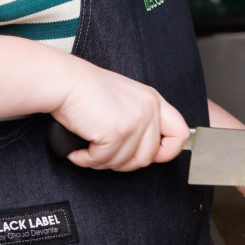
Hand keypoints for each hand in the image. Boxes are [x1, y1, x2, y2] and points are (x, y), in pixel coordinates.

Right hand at [50, 61, 190, 170]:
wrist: (65, 81)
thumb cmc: (86, 90)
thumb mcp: (126, 100)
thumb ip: (140, 121)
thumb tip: (144, 152)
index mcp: (154, 101)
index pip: (180, 134)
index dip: (167, 152)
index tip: (149, 156)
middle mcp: (149, 109)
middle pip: (148, 157)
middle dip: (122, 163)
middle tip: (104, 153)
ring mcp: (135, 121)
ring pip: (124, 163)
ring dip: (101, 162)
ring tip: (88, 148)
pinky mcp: (117, 132)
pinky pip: (103, 161)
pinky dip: (86, 160)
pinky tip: (79, 149)